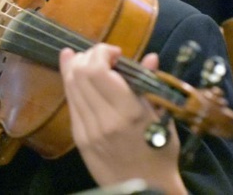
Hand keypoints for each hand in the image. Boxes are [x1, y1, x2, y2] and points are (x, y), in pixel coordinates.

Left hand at [59, 44, 184, 193]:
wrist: (145, 188)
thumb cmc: (159, 151)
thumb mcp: (162, 117)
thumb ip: (150, 83)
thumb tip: (149, 57)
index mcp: (128, 112)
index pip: (98, 69)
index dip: (102, 52)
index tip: (116, 52)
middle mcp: (104, 120)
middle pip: (80, 74)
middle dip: (89, 56)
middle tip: (102, 56)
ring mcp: (87, 130)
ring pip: (70, 86)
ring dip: (76, 67)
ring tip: (88, 60)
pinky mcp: (78, 137)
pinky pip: (70, 102)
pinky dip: (71, 84)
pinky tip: (75, 74)